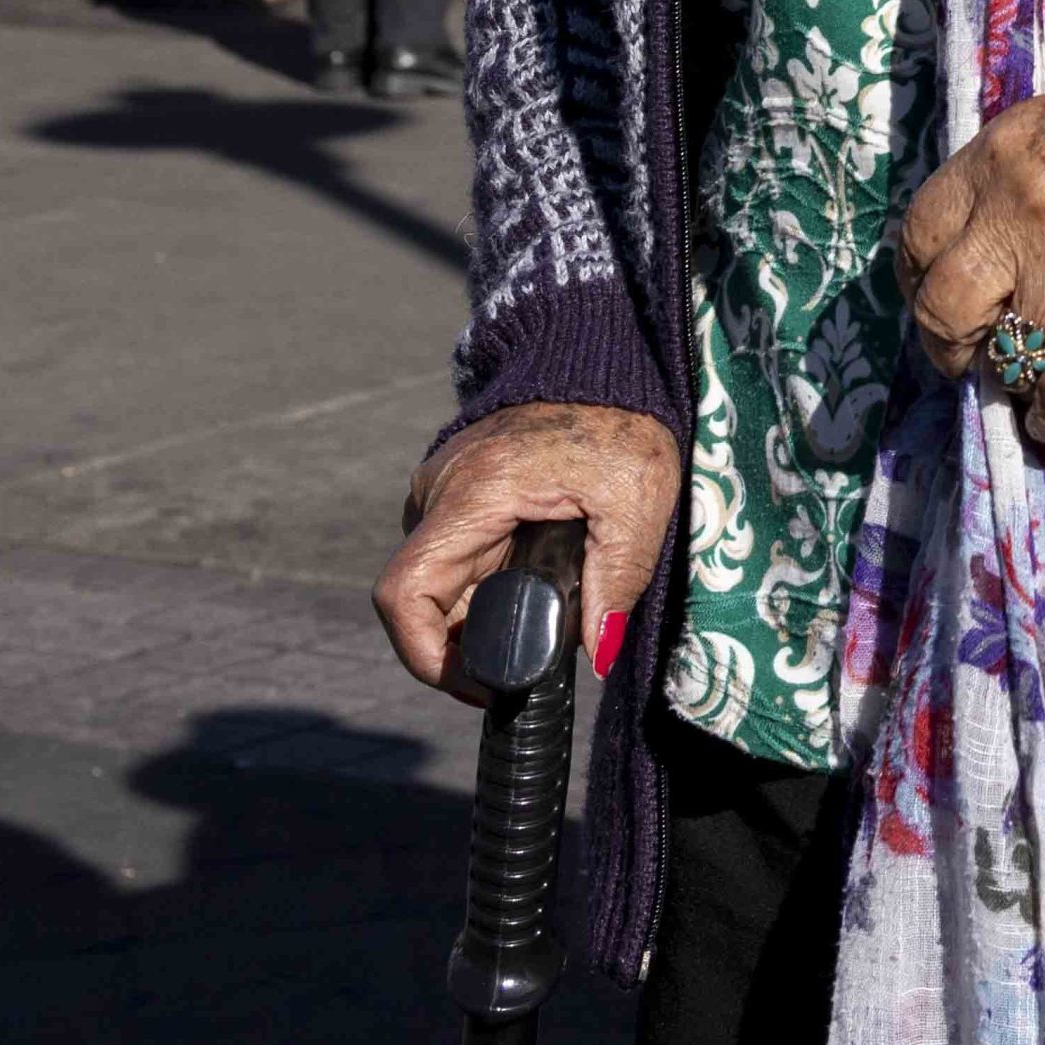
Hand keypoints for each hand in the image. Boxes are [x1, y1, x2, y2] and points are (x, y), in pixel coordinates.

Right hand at [373, 400, 682, 702]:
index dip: (427, 656)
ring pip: (444, 581)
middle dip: (472, 641)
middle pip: (427, 598)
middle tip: (529, 664)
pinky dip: (489, 584)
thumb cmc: (625, 422)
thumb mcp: (638, 498)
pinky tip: (532, 589)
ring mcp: (445, 489)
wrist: (607, 361)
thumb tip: (598, 653)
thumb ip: (619, 576)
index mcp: (474, 492)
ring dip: (484, 613)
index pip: (405, 593)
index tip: (481, 683)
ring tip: (544, 623)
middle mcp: (440, 491)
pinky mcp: (461, 490)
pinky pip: (459, 555)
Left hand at [900, 27, 1044, 448]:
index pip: (919, 235)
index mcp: (1001, 154)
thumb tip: (980, 254)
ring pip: (1001, 358)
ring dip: (1007, 376)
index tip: (939, 295)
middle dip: (948, 343)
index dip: (921, 279)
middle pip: (942, 307)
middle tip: (970, 351)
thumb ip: (1014, 179)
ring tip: (1026, 374)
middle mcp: (1021, 213)